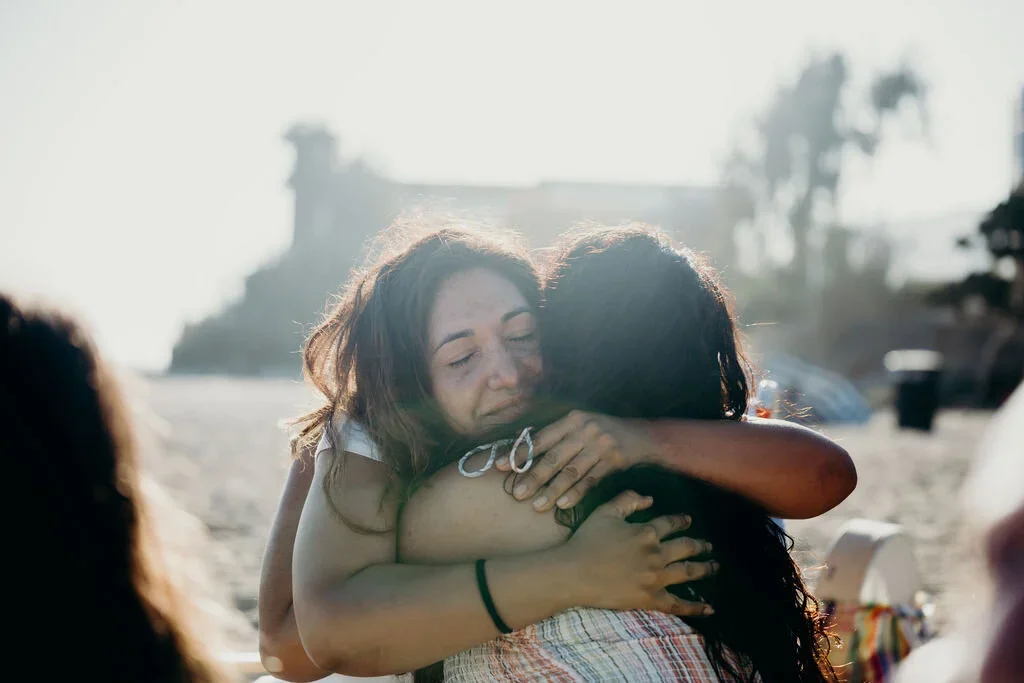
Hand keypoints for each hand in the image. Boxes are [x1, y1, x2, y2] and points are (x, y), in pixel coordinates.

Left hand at [497, 410, 657, 510]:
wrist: (642, 436)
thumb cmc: (603, 432)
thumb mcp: (580, 424)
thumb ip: (555, 433)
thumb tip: (520, 441)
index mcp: (572, 419)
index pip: (540, 438)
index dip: (520, 453)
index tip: (499, 466)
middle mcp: (585, 429)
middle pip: (554, 456)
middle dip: (533, 476)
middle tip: (515, 493)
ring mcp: (600, 445)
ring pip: (571, 471)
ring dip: (552, 490)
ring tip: (536, 505)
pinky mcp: (613, 460)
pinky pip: (591, 480)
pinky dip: (576, 493)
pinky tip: (562, 505)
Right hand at [558, 491, 715, 616]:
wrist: (574, 573)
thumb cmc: (586, 541)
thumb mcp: (605, 512)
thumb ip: (627, 500)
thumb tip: (649, 498)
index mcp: (646, 532)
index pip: (670, 524)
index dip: (681, 521)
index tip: (688, 520)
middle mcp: (656, 554)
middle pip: (686, 547)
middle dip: (700, 545)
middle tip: (709, 546)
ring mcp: (656, 578)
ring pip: (688, 572)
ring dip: (705, 569)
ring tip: (714, 567)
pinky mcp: (651, 599)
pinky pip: (678, 604)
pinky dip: (695, 607)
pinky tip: (709, 609)